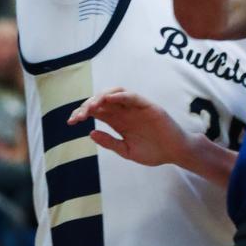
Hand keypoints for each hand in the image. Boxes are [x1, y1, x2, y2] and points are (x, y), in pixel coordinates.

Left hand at [68, 89, 193, 168]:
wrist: (175, 152)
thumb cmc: (153, 152)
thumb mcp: (127, 151)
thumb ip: (110, 142)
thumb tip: (90, 133)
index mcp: (119, 121)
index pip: (97, 111)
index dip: (82, 113)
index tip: (71, 122)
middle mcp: (125, 111)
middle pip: (102, 101)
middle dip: (87, 106)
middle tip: (77, 116)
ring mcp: (136, 107)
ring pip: (115, 93)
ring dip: (101, 97)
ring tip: (90, 107)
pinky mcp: (148, 106)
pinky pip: (132, 96)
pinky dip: (120, 96)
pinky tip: (109, 99)